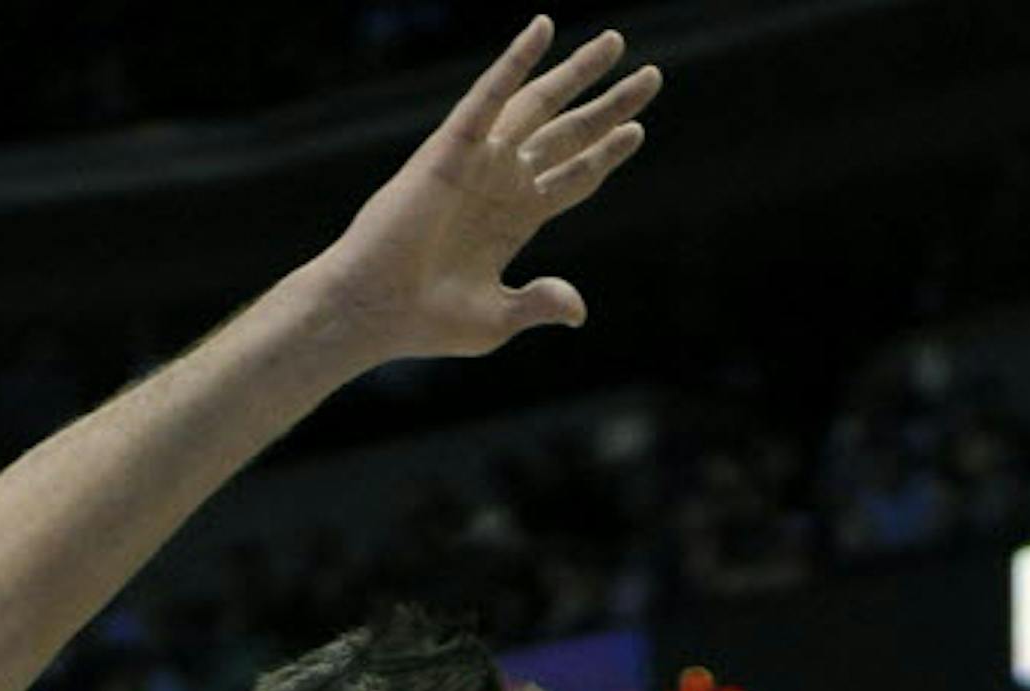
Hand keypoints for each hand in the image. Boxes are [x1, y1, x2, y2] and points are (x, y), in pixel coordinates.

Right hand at [312, 15, 659, 360]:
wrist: (378, 310)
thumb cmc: (427, 322)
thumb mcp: (498, 318)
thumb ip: (540, 304)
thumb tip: (578, 310)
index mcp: (515, 220)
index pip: (572, 176)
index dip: (604, 154)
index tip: (636, 131)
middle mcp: (502, 182)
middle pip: (569, 134)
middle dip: (609, 105)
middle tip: (651, 77)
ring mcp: (480, 161)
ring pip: (539, 104)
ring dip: (575, 72)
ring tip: (615, 42)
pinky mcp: (452, 148)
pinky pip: (489, 95)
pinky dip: (516, 60)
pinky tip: (542, 27)